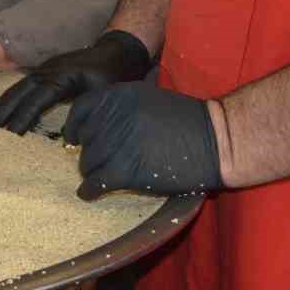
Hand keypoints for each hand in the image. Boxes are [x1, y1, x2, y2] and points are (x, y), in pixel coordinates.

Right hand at [0, 30, 152, 134]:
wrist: (119, 51)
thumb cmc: (115, 76)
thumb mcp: (104, 97)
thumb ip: (85, 115)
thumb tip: (67, 139)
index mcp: (61, 77)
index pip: (36, 100)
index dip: (22, 118)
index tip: (8, 136)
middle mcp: (47, 72)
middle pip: (17, 93)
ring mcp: (43, 70)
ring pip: (15, 90)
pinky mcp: (44, 73)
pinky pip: (21, 88)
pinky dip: (7, 101)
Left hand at [62, 83, 220, 198]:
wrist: (216, 140)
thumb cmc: (188, 121)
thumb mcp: (149, 99)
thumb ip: (122, 107)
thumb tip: (99, 124)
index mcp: (119, 95)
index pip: (81, 109)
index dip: (75, 126)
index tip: (73, 138)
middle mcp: (114, 115)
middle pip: (85, 139)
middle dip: (88, 152)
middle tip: (93, 162)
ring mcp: (119, 142)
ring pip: (88, 162)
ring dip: (90, 172)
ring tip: (96, 178)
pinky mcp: (127, 169)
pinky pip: (96, 182)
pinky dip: (89, 191)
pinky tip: (89, 194)